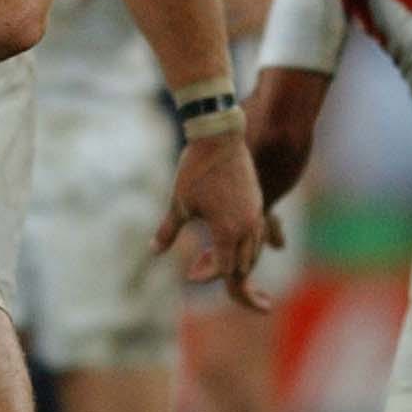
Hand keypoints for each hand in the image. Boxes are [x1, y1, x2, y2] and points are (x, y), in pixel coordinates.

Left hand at [152, 131, 266, 306]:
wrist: (219, 136)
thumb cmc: (196, 170)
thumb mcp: (179, 204)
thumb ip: (168, 231)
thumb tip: (154, 251)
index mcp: (228, 231)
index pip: (223, 269)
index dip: (205, 275)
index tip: (189, 273)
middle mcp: (248, 226)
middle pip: (243, 266)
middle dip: (222, 272)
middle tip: (198, 266)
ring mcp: (255, 213)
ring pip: (253, 250)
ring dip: (235, 259)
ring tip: (211, 254)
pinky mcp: (257, 201)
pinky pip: (257, 233)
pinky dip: (244, 244)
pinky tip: (227, 237)